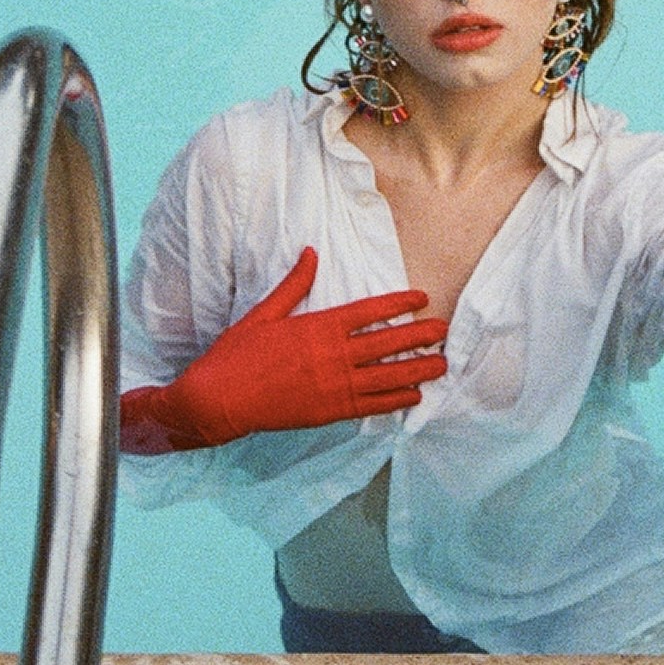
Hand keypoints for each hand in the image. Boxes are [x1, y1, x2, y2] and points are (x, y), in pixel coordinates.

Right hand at [121, 246, 446, 453]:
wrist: (219, 399)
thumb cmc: (237, 354)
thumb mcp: (264, 313)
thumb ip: (294, 285)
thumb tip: (311, 253)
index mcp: (319, 327)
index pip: (371, 311)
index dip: (400, 303)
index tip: (422, 299)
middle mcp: (334, 355)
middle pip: (389, 343)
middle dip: (421, 336)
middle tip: (445, 331)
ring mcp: (335, 385)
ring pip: (389, 376)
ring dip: (418, 370)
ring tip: (442, 364)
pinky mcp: (331, 411)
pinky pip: (374, 405)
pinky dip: (397, 400)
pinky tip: (414, 396)